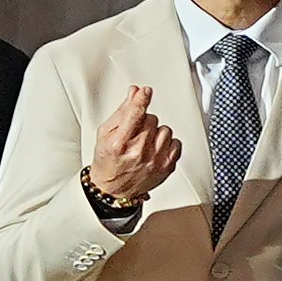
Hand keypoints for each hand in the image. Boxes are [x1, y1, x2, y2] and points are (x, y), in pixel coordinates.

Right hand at [86, 83, 185, 205]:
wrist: (113, 189)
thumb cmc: (108, 160)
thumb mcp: (105, 134)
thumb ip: (121, 112)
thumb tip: (134, 93)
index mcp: (119, 143)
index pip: (135, 113)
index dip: (142, 99)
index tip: (145, 91)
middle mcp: (139, 152)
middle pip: (151, 119)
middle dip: (143, 121)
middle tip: (134, 132)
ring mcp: (155, 161)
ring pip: (165, 129)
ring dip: (156, 132)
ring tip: (144, 142)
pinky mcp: (167, 167)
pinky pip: (176, 143)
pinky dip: (167, 143)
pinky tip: (155, 149)